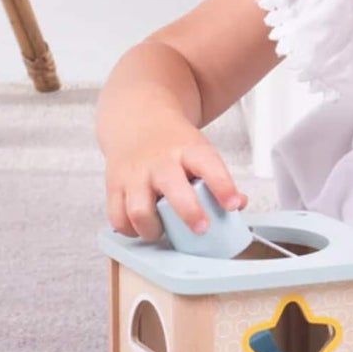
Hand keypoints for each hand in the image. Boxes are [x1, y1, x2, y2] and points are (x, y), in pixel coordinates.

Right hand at [104, 118, 246, 243]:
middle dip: (188, 212)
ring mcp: (135, 174)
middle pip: (173, 189)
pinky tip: (141, 228)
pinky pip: (117, 217)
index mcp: (188, 150)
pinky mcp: (114, 185)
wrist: (137, 119)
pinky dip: (130, 230)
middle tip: (201, 229)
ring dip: (153, 229)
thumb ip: (218, 178)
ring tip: (162, 232)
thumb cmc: (173, 144)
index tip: (232, 204)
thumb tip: (238, 204)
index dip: (223, 186)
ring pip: (139, 210)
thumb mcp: (200, 151)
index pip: (208, 165)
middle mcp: (160, 162)